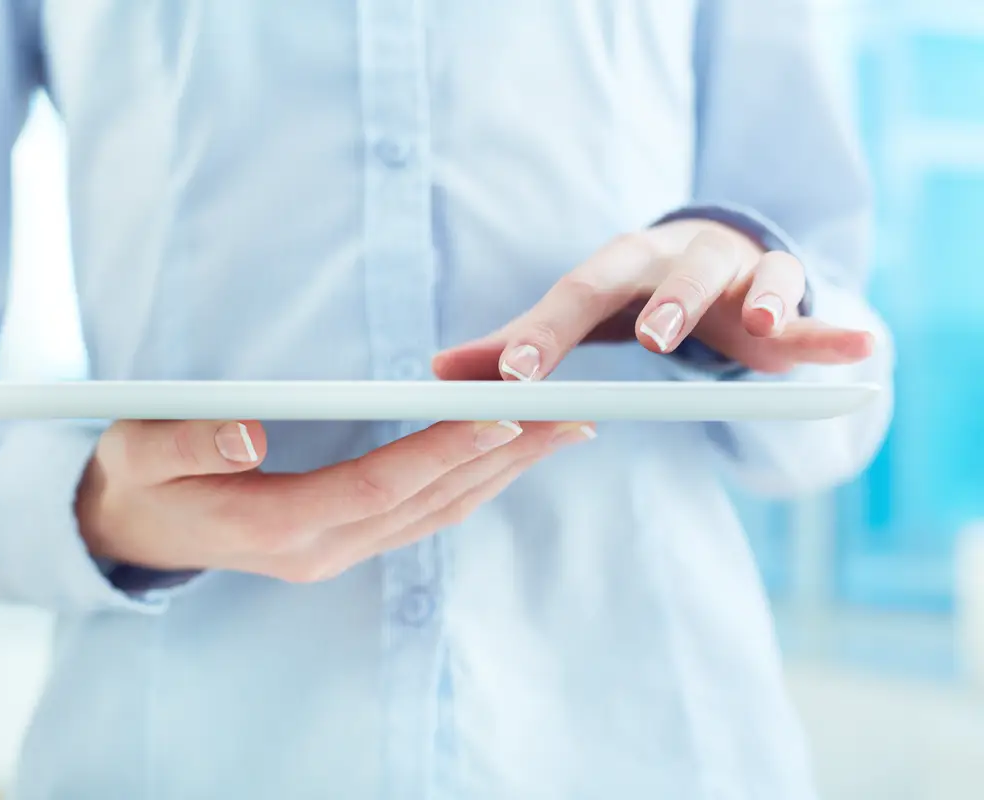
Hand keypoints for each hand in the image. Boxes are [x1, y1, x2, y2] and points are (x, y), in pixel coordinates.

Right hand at [76, 418, 595, 582]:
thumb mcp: (138, 452)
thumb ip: (186, 443)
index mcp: (276, 525)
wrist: (134, 533)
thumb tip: (246, 436)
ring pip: (439, 512)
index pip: (377, 485)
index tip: (502, 415)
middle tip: (571, 413)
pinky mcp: (346, 541)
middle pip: (430, 502)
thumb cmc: (139, 479)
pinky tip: (507, 454)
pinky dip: (473, 481)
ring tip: (561, 429)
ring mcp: (338, 551)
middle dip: (502, 456)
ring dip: (503, 471)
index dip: (441, 450)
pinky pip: (424, 514)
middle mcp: (321, 548)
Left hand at [433, 219, 874, 380]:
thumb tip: (434, 375)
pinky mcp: (785, 294)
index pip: (575, 297)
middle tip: (652, 338)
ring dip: (759, 298)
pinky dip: (835, 326)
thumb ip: (514, 344)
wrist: (709, 261)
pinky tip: (862, 347)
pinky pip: (815, 306)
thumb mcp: (580, 316)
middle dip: (663, 303)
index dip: (544, 334)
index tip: (512, 375)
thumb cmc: (631, 295)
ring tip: (766, 326)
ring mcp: (737, 272)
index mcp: (616, 268)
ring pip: (751, 276)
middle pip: (669, 274)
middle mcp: (676, 260)